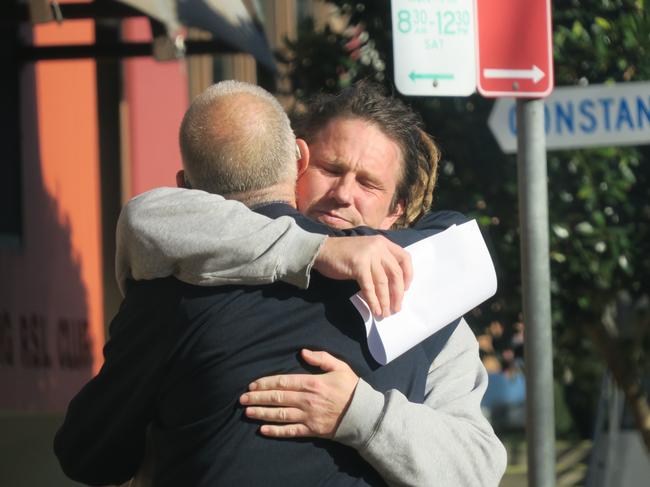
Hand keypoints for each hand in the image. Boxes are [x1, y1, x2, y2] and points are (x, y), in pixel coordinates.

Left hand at [239, 349, 358, 438]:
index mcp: (312, 383)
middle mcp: (307, 400)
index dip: (266, 383)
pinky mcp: (312, 430)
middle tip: (242, 398)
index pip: (283, 382)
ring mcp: (309, 416)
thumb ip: (321, 358)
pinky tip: (263, 430)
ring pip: (280, 414)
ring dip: (262, 413)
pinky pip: (291, 431)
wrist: (365, 414)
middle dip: (258, 398)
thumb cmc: (352, 388)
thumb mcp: (340, 366)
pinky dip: (276, 431)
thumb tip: (303, 352)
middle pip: (278, 398)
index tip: (252, 384)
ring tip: (247, 412)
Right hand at [313, 235, 412, 316]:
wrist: (322, 251)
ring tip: (385, 313)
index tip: (406, 290)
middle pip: (396, 273)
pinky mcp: (358, 265)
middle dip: (398, 293)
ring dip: (385, 301)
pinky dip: (373, 301)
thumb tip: (392, 288)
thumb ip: (380, 263)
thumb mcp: (367, 252)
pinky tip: (376, 310)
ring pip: (383, 282)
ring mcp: (368, 255)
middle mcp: (378, 247)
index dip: (409, 275)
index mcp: (383, 243)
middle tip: (396, 308)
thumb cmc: (344, 254)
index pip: (405, 258)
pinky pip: (369, 287)